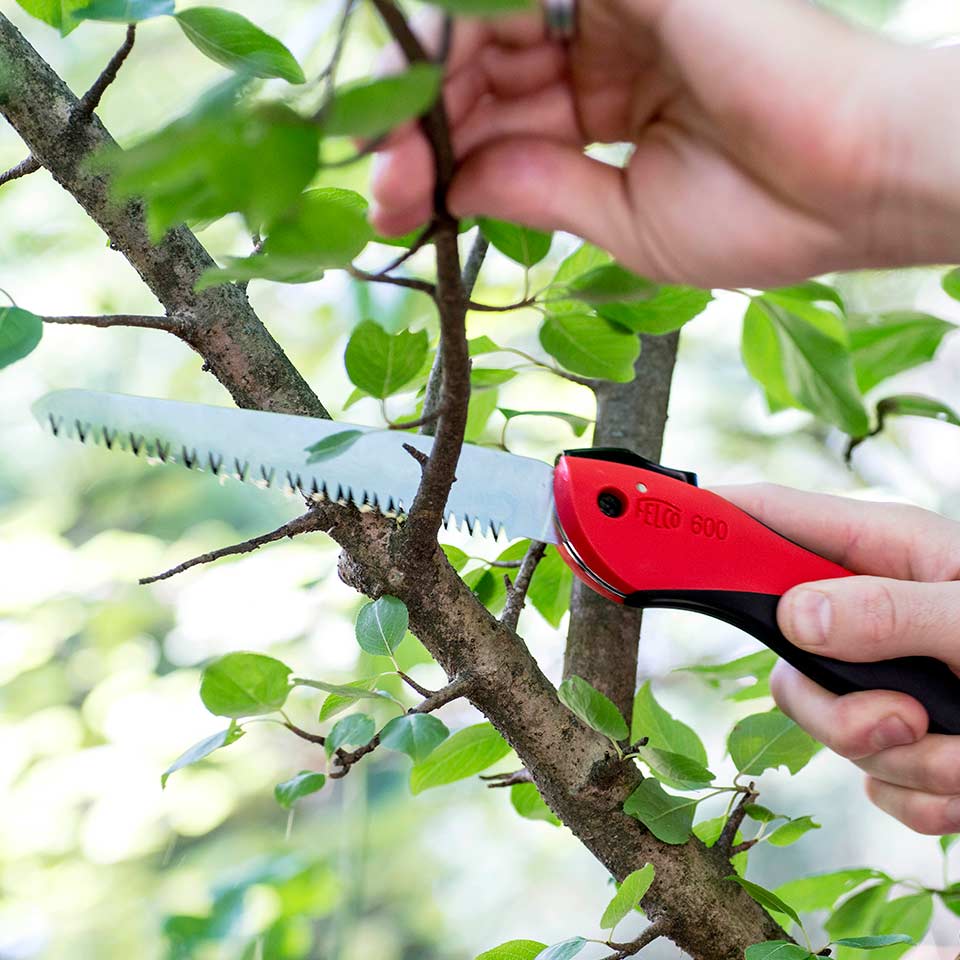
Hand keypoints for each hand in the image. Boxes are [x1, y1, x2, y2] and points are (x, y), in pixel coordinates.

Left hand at [370, 0, 959, 288]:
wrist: (856, 182)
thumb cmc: (768, 213)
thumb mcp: (625, 220)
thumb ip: (537, 190)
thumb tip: (457, 188)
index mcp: (617, 101)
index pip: (507, 118)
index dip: (445, 157)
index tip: (394, 203)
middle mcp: (610, 43)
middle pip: (483, 70)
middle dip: (420, 127)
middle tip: (373, 181)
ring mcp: (616, 2)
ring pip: (487, 26)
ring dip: (425, 88)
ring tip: (379, 147)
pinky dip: (458, 32)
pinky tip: (411, 80)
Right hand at [723, 483, 959, 834]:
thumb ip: (893, 613)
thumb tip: (795, 622)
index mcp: (884, 554)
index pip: (764, 520)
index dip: (696, 520)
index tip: (633, 526)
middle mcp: (875, 614)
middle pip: (782, 653)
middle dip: (835, 707)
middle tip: (903, 718)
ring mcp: (888, 680)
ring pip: (830, 729)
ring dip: (903, 761)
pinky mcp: (910, 739)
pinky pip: (876, 782)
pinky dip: (928, 798)